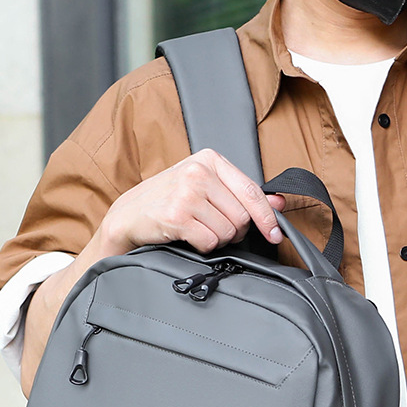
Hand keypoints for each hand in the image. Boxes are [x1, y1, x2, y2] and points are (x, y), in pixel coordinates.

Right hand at [98, 149, 285, 256]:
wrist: (128, 216)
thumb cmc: (167, 201)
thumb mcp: (204, 188)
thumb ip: (240, 194)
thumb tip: (278, 204)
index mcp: (210, 160)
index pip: (252, 191)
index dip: (267, 217)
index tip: (275, 234)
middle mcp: (199, 172)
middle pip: (242, 216)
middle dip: (233, 231)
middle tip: (213, 228)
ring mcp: (187, 193)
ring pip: (228, 231)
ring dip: (217, 239)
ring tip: (198, 230)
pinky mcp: (177, 216)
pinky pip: (210, 242)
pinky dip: (203, 246)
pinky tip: (188, 237)